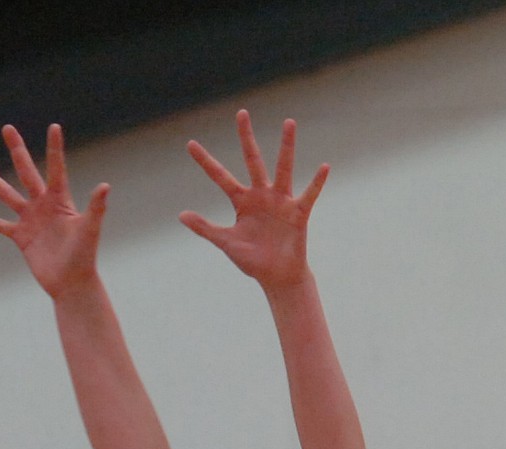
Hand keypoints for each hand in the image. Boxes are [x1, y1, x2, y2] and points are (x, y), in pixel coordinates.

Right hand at [0, 123, 108, 300]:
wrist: (71, 283)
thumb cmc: (84, 256)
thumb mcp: (90, 229)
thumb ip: (96, 207)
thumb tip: (105, 186)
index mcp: (60, 200)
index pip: (56, 168)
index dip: (55, 148)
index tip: (54, 126)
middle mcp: (43, 205)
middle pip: (27, 171)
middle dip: (17, 150)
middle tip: (7, 128)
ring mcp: (30, 220)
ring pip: (7, 194)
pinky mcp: (21, 238)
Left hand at [179, 109, 327, 291]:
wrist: (276, 276)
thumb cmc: (252, 260)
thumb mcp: (226, 242)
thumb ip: (205, 228)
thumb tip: (181, 215)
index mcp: (242, 201)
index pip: (220, 177)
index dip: (205, 162)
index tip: (190, 144)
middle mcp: (261, 195)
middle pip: (252, 160)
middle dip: (246, 138)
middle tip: (241, 113)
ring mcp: (281, 201)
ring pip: (283, 168)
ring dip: (286, 147)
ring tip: (288, 123)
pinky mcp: (298, 213)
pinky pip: (309, 195)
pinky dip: (317, 182)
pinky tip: (324, 167)